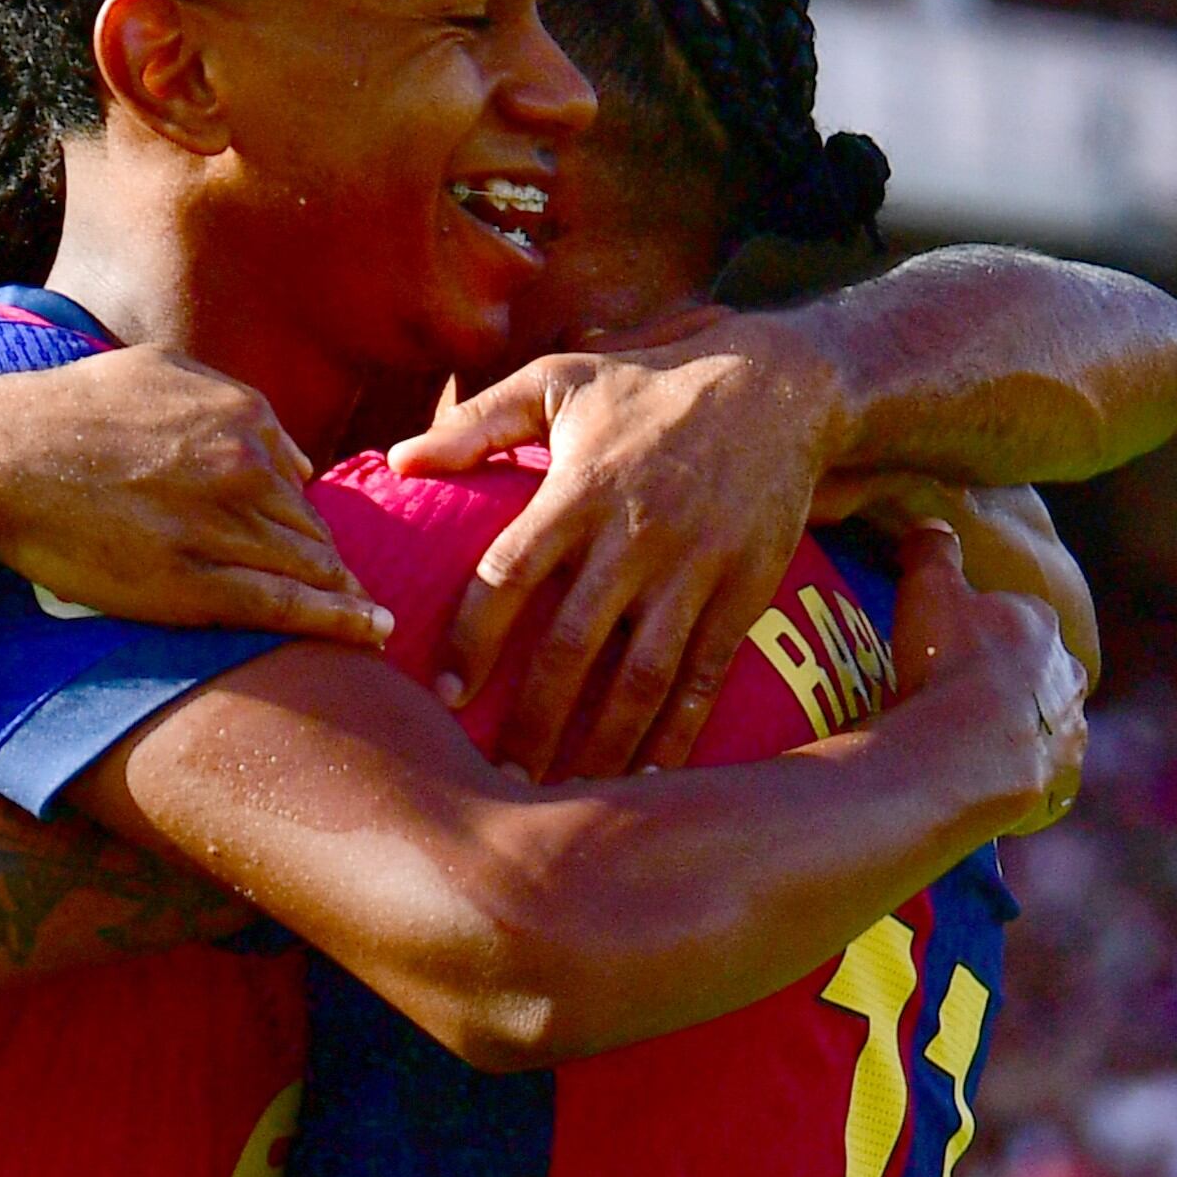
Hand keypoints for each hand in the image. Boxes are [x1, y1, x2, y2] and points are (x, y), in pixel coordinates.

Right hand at [0, 347, 388, 651]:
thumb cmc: (65, 413)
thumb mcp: (153, 370)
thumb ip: (225, 396)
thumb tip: (290, 450)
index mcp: (241, 414)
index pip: (297, 480)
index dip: (302, 518)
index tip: (312, 546)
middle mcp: (243, 466)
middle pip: (309, 526)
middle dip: (327, 559)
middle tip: (348, 592)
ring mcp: (222, 526)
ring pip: (308, 566)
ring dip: (342, 593)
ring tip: (368, 618)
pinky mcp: (194, 584)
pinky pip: (285, 606)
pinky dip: (339, 620)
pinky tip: (371, 630)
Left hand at [385, 317, 845, 782]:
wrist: (778, 385)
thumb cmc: (650, 385)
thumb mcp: (560, 380)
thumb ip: (476, 422)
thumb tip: (398, 461)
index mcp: (580, 490)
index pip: (509, 575)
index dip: (472, 639)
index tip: (444, 694)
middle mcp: (636, 536)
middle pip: (572, 647)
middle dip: (532, 720)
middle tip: (499, 779)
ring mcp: (695, 570)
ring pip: (641, 676)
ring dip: (601, 743)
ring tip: (566, 796)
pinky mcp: (744, 593)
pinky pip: (706, 677)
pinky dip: (679, 734)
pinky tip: (649, 777)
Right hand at [885, 521, 1080, 839]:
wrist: (960, 752)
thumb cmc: (945, 661)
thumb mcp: (927, 588)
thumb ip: (932, 551)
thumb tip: (933, 525)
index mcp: (1039, 622)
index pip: (1019, 616)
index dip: (987, 628)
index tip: (957, 643)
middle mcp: (1066, 673)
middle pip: (1042, 668)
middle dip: (1015, 677)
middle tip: (967, 693)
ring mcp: (1067, 729)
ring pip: (1048, 719)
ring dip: (1023, 724)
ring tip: (977, 739)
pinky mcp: (1059, 778)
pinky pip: (1042, 769)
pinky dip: (1021, 768)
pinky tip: (991, 775)